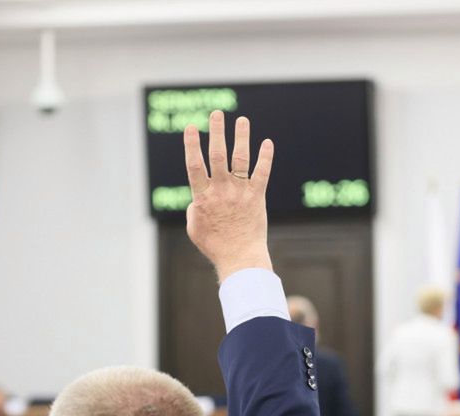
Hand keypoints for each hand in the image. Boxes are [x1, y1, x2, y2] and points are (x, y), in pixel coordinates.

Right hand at [183, 110, 274, 281]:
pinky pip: (262, 173)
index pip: (194, 165)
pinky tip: (268, 143)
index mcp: (202, 197)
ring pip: (240, 159)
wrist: (240, 257)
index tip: (191, 127)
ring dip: (241, 137)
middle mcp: (221, 191)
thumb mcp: (194, 228)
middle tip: (217, 113)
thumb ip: (194, 208)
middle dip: (216, 132)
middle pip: (217, 155)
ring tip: (242, 120)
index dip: (192, 145)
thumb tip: (198, 197)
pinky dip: (265, 157)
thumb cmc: (215, 245)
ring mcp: (240, 192)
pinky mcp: (257, 197)